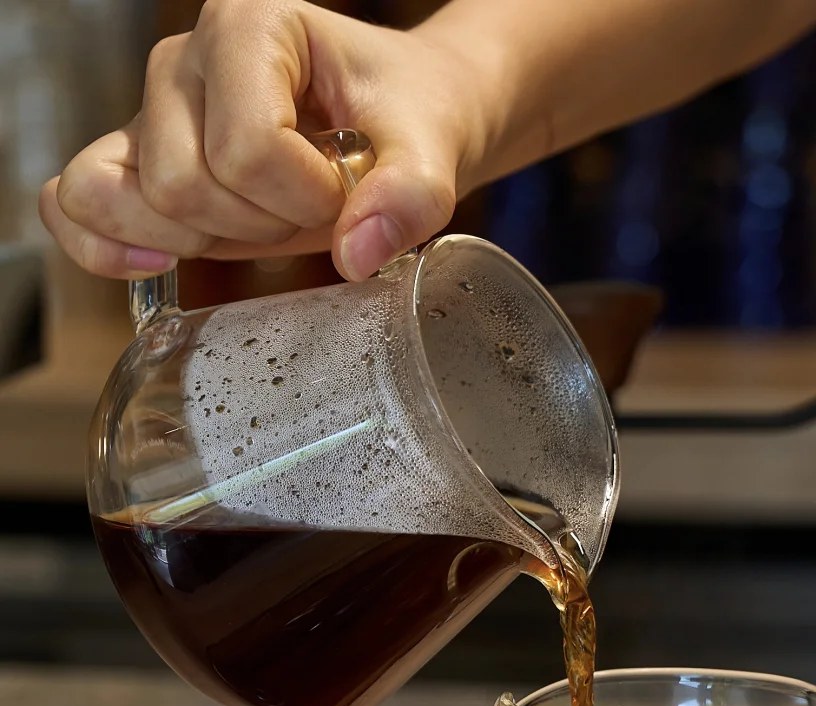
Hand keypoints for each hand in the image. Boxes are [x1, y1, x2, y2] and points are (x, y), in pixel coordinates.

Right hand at [39, 0, 487, 281]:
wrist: (400, 123)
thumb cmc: (406, 119)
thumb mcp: (433, 149)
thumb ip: (412, 195)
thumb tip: (358, 252)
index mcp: (249, 25)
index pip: (245, 146)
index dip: (304, 198)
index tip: (346, 193)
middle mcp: (185, 59)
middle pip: (180, 182)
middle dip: (258, 225)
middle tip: (308, 211)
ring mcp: (153, 112)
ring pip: (126, 200)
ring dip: (206, 240)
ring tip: (262, 221)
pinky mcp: (139, 163)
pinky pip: (77, 204)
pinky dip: (104, 246)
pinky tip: (160, 264)